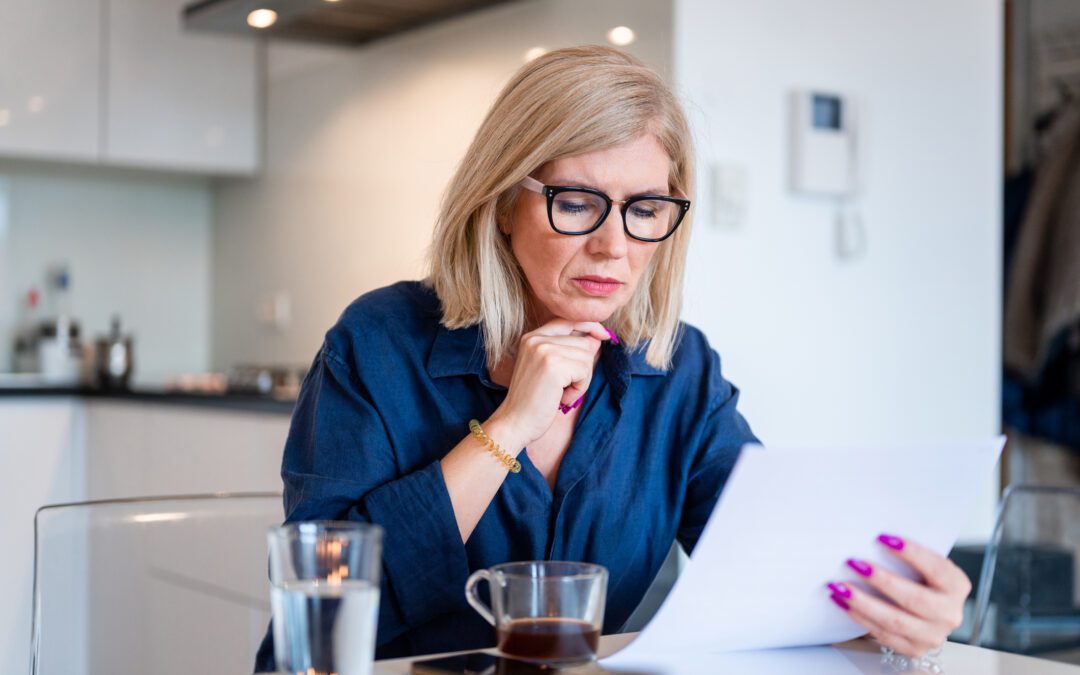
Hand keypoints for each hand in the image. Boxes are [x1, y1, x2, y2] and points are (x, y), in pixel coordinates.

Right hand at [488, 319, 611, 442]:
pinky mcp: (553, 365)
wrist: (515, 422)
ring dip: (580, 380)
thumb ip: (570, 351)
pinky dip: (579, 388)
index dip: (589, 325)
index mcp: (532, 337)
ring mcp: (544, 350)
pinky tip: (561, 397)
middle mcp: (536, 338)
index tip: (604, 335)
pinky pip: (585, 371)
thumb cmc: (534, 400)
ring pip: (586, 357)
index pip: (568, 320)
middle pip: (582, 342)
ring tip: (559, 392)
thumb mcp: (551, 370)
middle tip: (561, 386)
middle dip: (581, 368)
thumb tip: (597, 338)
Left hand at [826, 534, 971, 656]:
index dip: (911, 553)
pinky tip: (843, 603)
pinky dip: (860, 617)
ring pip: (895, 621)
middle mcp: (949, 613)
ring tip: (839, 587)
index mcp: (956, 585)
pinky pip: (884, 634)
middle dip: (881, 580)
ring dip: (863, 602)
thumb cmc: (920, 579)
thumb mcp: (923, 564)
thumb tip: (870, 538)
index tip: (883, 538)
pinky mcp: (914, 648)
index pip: (936, 568)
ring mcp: (933, 635)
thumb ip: (906, 554)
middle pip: (914, 599)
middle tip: (854, 563)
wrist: (928, 611)